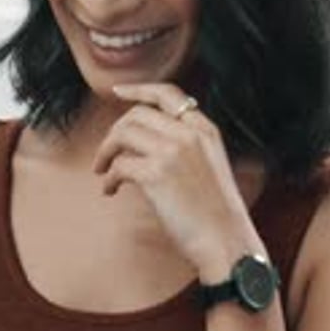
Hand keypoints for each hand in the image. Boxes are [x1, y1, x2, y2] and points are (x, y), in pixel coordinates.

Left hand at [93, 82, 255, 275]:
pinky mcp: (156, 174)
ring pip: (123, 134)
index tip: (117, 91)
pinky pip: (120, 165)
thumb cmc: (215, 213)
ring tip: (102, 171)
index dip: (138, 89)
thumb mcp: (210, 165)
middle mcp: (189, 133)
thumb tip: (144, 140)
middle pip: (136, 114)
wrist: (226, 241)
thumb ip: (186, 145)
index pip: (168, 93)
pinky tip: (110, 191)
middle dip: (114, 132)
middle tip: (106, 154)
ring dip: (105, 152)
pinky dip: (109, 178)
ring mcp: (173, 152)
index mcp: (205, 129)